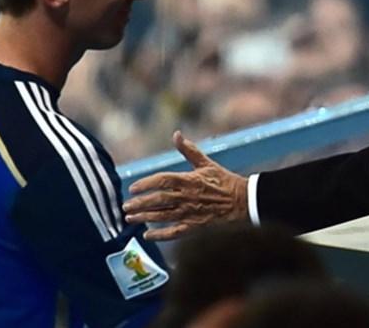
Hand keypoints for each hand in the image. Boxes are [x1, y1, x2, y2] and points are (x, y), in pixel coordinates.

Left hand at [123, 131, 248, 239]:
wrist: (243, 202)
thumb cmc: (224, 181)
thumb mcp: (206, 163)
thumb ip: (189, 150)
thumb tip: (176, 134)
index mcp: (188, 180)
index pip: (161, 180)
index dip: (145, 184)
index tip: (132, 188)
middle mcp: (186, 197)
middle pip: (157, 200)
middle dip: (139, 203)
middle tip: (125, 206)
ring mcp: (190, 213)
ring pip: (162, 216)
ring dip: (144, 218)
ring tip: (130, 219)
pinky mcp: (194, 226)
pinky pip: (173, 232)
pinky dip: (159, 235)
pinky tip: (147, 235)